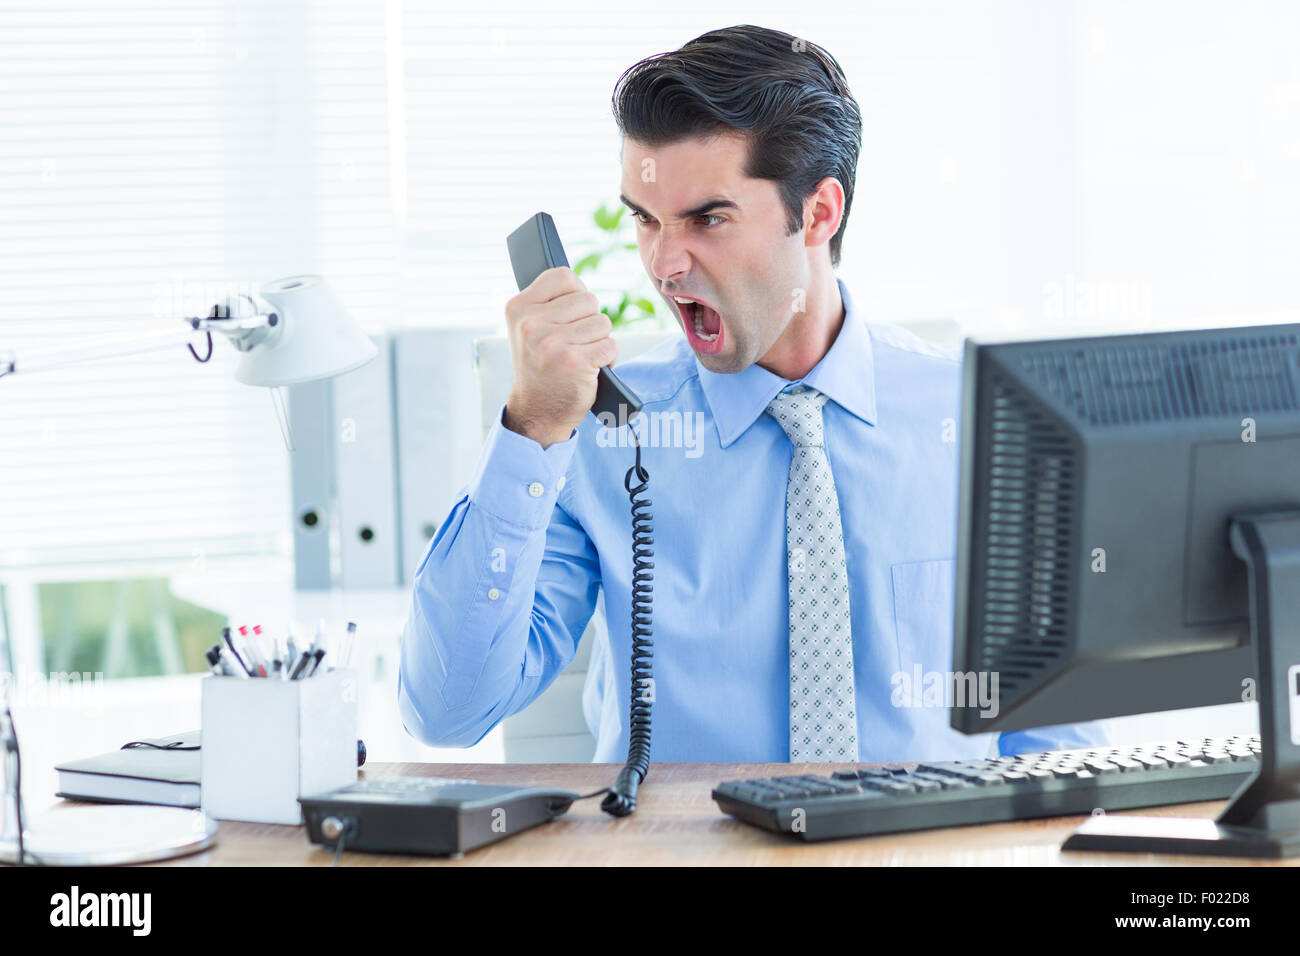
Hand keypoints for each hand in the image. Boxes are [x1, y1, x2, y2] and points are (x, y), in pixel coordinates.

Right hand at [502, 266, 615, 447]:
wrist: (537, 412)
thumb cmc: (541, 367)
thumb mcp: (529, 330)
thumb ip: (548, 303)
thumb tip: (579, 283)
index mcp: (518, 308)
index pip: (563, 276)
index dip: (576, 293)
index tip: (571, 314)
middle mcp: (531, 324)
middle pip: (589, 300)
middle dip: (590, 321)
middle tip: (573, 344)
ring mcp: (552, 343)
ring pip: (602, 323)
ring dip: (599, 341)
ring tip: (580, 357)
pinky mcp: (574, 362)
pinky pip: (610, 345)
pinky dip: (608, 359)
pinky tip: (590, 369)